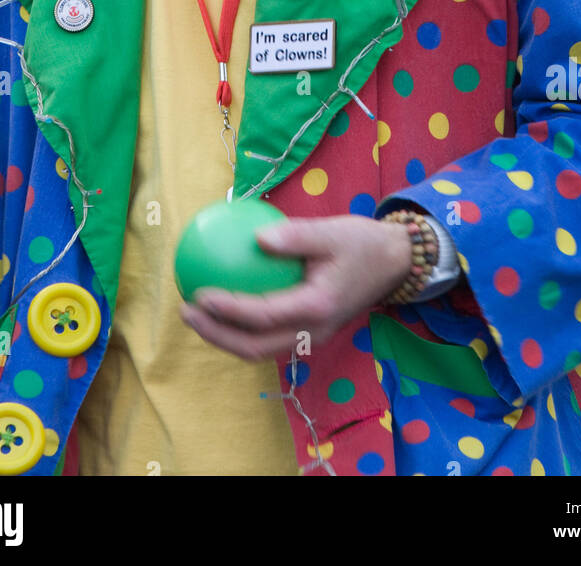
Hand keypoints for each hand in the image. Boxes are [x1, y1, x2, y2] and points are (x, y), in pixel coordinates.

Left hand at [179, 215, 411, 361]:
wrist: (394, 265)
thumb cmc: (362, 243)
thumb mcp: (332, 231)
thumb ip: (295, 236)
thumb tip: (255, 238)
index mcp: (317, 307)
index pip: (262, 315)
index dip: (227, 309)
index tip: (198, 294)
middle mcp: (312, 332)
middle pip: (254, 347)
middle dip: (216, 335)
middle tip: (185, 311)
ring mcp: (311, 337)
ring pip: (260, 349)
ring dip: (225, 337)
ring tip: (196, 314)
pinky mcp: (309, 333)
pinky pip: (269, 337)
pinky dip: (242, 328)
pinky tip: (222, 305)